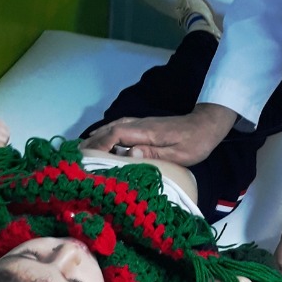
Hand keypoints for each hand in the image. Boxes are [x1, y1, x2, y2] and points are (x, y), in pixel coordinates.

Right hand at [82, 103, 237, 166]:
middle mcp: (139, 124)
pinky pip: (118, 128)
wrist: (206, 124)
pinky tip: (99, 141)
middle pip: (108, 130)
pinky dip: (105, 134)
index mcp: (146, 132)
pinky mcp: (143, 126)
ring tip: (81, 151)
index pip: (115, 136)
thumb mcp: (179, 154)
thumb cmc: (195, 142)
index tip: (86, 158)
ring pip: (112, 127)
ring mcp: (140, 123)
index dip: (99, 146)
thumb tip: (129, 153)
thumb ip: (154, 154)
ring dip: (95, 138)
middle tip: (75, 157)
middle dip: (91, 143)